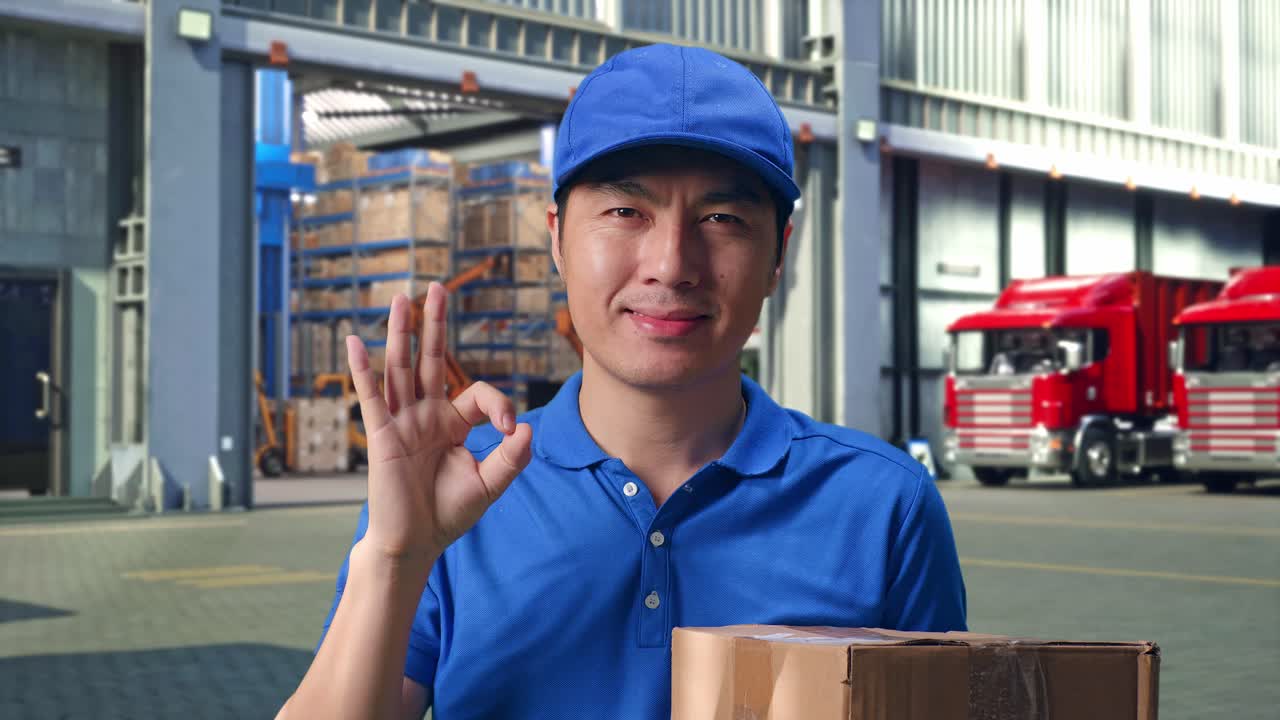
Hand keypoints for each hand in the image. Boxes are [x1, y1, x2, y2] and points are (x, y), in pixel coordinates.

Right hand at [345, 284, 532, 563]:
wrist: (415, 544)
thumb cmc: (448, 515)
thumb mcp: (489, 484)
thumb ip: (511, 458)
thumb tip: (525, 426)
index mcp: (452, 424)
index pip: (477, 393)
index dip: (498, 405)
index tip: (510, 432)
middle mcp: (425, 416)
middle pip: (431, 361)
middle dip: (435, 325)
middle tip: (438, 287)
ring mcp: (401, 423)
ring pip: (401, 369)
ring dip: (401, 334)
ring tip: (401, 299)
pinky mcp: (382, 436)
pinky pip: (372, 398)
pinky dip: (364, 370)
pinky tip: (356, 343)